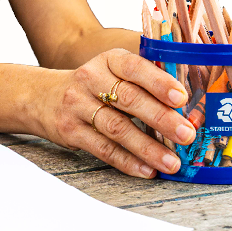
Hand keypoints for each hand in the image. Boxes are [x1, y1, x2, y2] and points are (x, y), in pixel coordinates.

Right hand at [39, 49, 192, 177]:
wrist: (41, 97)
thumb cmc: (92, 86)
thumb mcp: (112, 71)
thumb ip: (144, 81)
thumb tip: (190, 104)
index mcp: (108, 61)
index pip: (134, 68)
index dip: (158, 82)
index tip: (181, 98)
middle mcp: (91, 79)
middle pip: (129, 99)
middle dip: (161, 118)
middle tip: (186, 134)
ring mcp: (78, 106)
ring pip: (117, 128)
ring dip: (148, 147)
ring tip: (172, 161)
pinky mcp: (70, 131)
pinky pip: (103, 149)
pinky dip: (128, 161)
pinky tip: (147, 170)